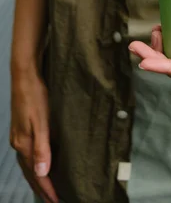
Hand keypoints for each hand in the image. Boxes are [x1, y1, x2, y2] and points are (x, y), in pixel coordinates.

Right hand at [10, 68, 57, 202]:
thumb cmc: (36, 96)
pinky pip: (27, 154)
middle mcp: (19, 143)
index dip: (47, 189)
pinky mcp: (21, 129)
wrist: (24, 76)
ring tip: (47, 188)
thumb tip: (42, 173)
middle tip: (53, 200)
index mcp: (24, 144)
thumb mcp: (42, 121)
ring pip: (27, 164)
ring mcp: (18, 136)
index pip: (37, 174)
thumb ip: (42, 147)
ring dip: (37, 177)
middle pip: (30, 172)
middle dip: (41, 188)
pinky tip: (40, 163)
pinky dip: (34, 164)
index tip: (57, 201)